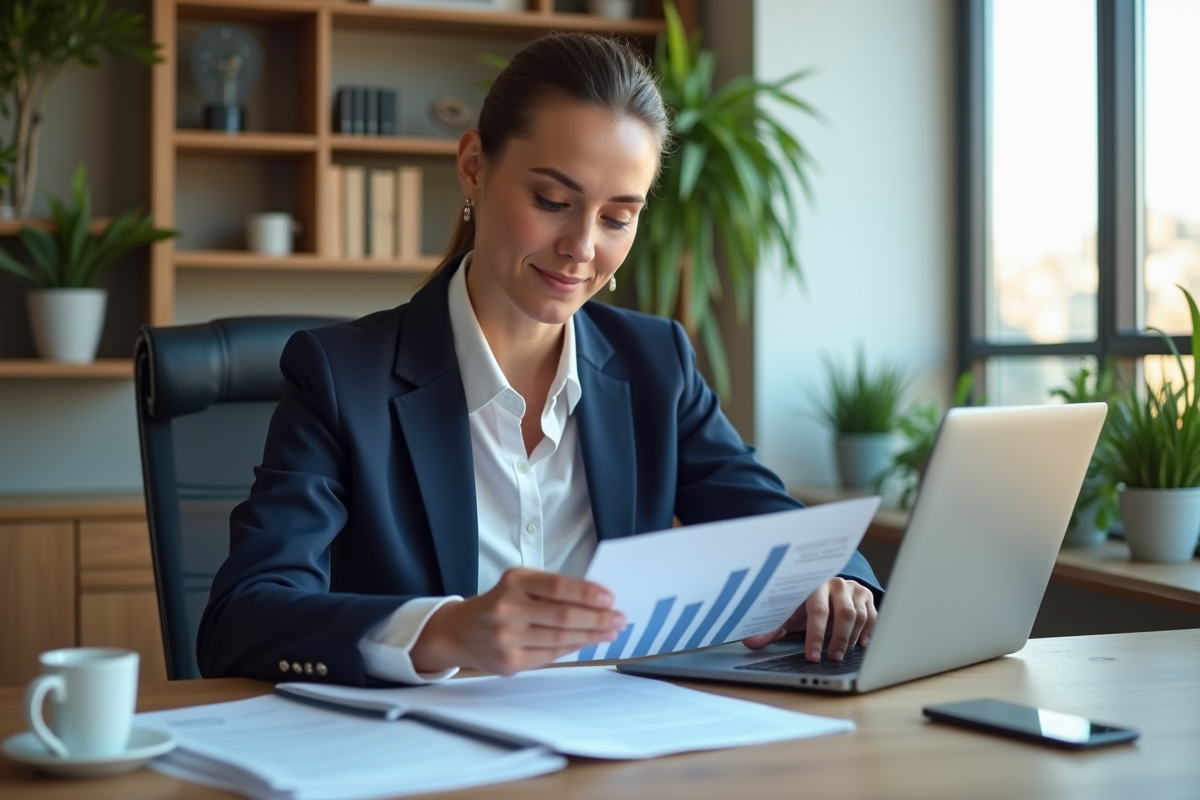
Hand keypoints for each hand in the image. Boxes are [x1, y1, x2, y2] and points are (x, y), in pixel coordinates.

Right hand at [410, 567, 625, 675]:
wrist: (458, 632)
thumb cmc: (498, 603)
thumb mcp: (518, 584)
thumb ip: (551, 590)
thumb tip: (596, 600)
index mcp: (513, 582)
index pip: (556, 586)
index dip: (586, 593)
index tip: (610, 598)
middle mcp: (507, 609)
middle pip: (562, 616)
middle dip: (597, 618)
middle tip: (619, 618)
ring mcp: (507, 638)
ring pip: (559, 638)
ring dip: (591, 636)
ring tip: (610, 631)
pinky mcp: (509, 662)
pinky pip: (550, 655)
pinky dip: (573, 648)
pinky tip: (588, 643)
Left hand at [741, 577, 876, 660]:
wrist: (824, 586)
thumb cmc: (804, 603)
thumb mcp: (787, 614)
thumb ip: (771, 629)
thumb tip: (750, 642)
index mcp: (813, 586)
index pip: (817, 611)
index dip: (815, 636)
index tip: (813, 656)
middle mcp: (835, 584)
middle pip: (844, 614)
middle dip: (838, 639)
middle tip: (833, 658)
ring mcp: (853, 589)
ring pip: (859, 616)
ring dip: (852, 637)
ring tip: (843, 653)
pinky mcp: (867, 595)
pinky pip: (873, 615)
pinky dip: (868, 632)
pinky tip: (860, 644)